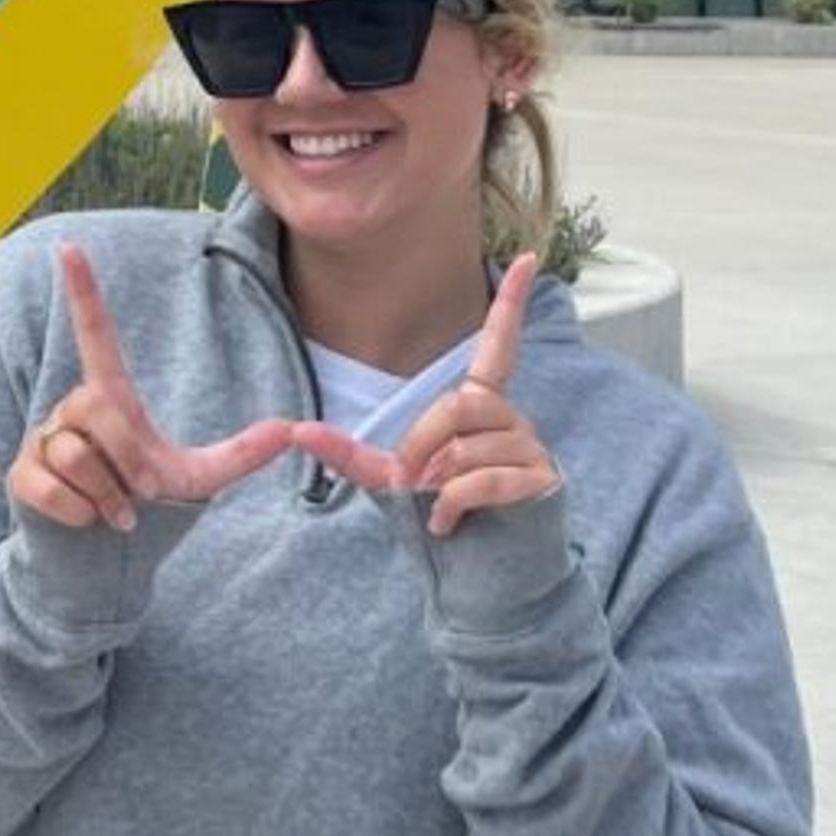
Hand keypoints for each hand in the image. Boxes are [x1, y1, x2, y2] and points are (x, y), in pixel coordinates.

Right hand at [8, 241, 294, 534]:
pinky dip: (81, 515)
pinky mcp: (22, 477)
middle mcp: (72, 410)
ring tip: (115, 514)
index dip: (83, 292)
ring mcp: (42, 442)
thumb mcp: (199, 479)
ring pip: (75, 453)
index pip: (95, 334)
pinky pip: (52, 487)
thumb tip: (292, 427)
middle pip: (95, 408)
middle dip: (126, 456)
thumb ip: (243, 453)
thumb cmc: (145, 505)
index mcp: (111, 398)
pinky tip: (86, 523)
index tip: (68, 246)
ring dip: (107, 496)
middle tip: (141, 494)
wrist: (102, 561)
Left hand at [291, 255, 566, 537]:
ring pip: (466, 445)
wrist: (481, 579)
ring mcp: (531, 449)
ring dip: (436, 482)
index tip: (525, 257)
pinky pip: (482, 478)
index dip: (509, 302)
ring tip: (437, 507)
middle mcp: (510, 419)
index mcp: (480, 407)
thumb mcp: (389, 482)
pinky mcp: (540, 481)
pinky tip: (445, 524)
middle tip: (411, 484)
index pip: (498, 345)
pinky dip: (451, 504)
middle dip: (419, 446)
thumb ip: (346, 454)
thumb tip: (295, 430)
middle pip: (456, 405)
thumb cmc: (441, 520)